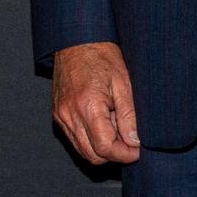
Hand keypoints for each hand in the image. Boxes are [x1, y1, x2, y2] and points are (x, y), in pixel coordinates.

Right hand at [51, 41, 140, 163]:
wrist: (76, 40)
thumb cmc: (101, 56)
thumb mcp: (123, 83)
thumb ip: (129, 115)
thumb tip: (135, 142)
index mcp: (87, 106)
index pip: (105, 148)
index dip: (125, 154)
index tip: (138, 149)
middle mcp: (70, 114)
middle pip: (93, 156)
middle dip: (115, 154)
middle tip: (130, 139)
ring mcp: (61, 116)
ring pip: (83, 151)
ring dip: (102, 148)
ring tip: (116, 126)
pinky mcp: (59, 115)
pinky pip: (75, 139)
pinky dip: (91, 139)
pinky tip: (103, 122)